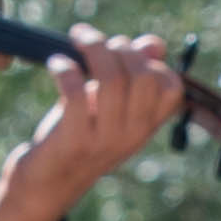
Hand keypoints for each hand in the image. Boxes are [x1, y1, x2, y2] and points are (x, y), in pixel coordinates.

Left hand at [0, 32, 195, 220]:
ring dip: (93, 48)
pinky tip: (56, 63)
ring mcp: (105, 140)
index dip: (152, 62)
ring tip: (76, 38)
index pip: (172, 89)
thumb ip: (133, 72)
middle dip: (120, 47)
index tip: (125, 53)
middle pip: (143, 76)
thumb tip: (155, 44)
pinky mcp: (74, 141)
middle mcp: (132, 135)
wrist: (48, 182)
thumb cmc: (79, 133)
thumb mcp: (110, 104)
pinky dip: (65, 69)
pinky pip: (76, 93)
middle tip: (93, 41)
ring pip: (112, 80)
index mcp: (146, 125)